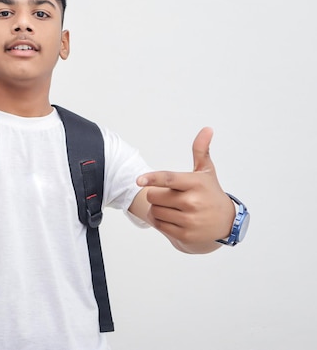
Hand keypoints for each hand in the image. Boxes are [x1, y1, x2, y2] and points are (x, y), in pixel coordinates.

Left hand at [136, 127, 235, 252]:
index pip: (169, 178)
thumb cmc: (210, 193)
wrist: (225, 223)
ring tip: (172, 207)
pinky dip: (160, 221)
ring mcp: (189, 220)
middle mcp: (193, 202)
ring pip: (155, 211)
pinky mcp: (185, 235)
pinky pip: (159, 225)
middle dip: (155, 194)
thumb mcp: (206, 172)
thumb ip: (201, 151)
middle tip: (168, 195)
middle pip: (155, 196)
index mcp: (195, 183)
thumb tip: (207, 129)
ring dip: (157, 208)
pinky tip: (172, 218)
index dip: (152, 178)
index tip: (138, 180)